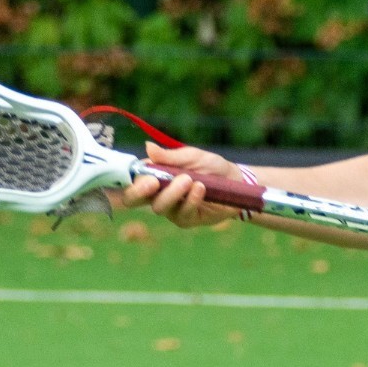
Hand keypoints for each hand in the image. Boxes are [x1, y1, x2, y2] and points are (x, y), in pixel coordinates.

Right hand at [119, 142, 249, 228]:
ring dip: (173, 193)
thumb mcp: (192, 156)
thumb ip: (169, 156)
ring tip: (190, 180)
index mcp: (154, 176)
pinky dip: (191, 200)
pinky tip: (201, 189)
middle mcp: (157, 194)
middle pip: (134, 199)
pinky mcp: (186, 220)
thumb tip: (147, 147)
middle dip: (139, 192)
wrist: (236, 181)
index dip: (131, 181)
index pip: (131, 181)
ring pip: (159, 206)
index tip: (144, 176)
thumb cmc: (211, 166)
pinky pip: (181, 213)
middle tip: (153, 183)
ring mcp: (171, 209)